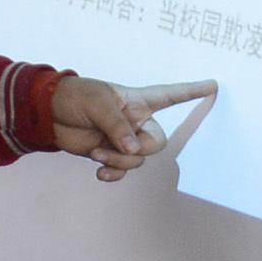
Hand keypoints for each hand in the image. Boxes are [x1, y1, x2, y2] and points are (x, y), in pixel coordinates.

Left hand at [26, 72, 194, 179]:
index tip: (213, 85)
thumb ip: (118, 127)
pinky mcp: (108, 154)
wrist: (48, 114)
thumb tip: (133, 151)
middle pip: (156, 143)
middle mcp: (135, 121)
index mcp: (138, 101)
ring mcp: (123, 140)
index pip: (171, 95)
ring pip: (138, 161)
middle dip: (137, 151)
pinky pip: (122, 171)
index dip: (192, 91)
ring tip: (96, 153)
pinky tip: (100, 173)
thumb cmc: (75, 97)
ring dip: (118, 162)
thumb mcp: (98, 104)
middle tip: (114, 148)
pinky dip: (113, 175)